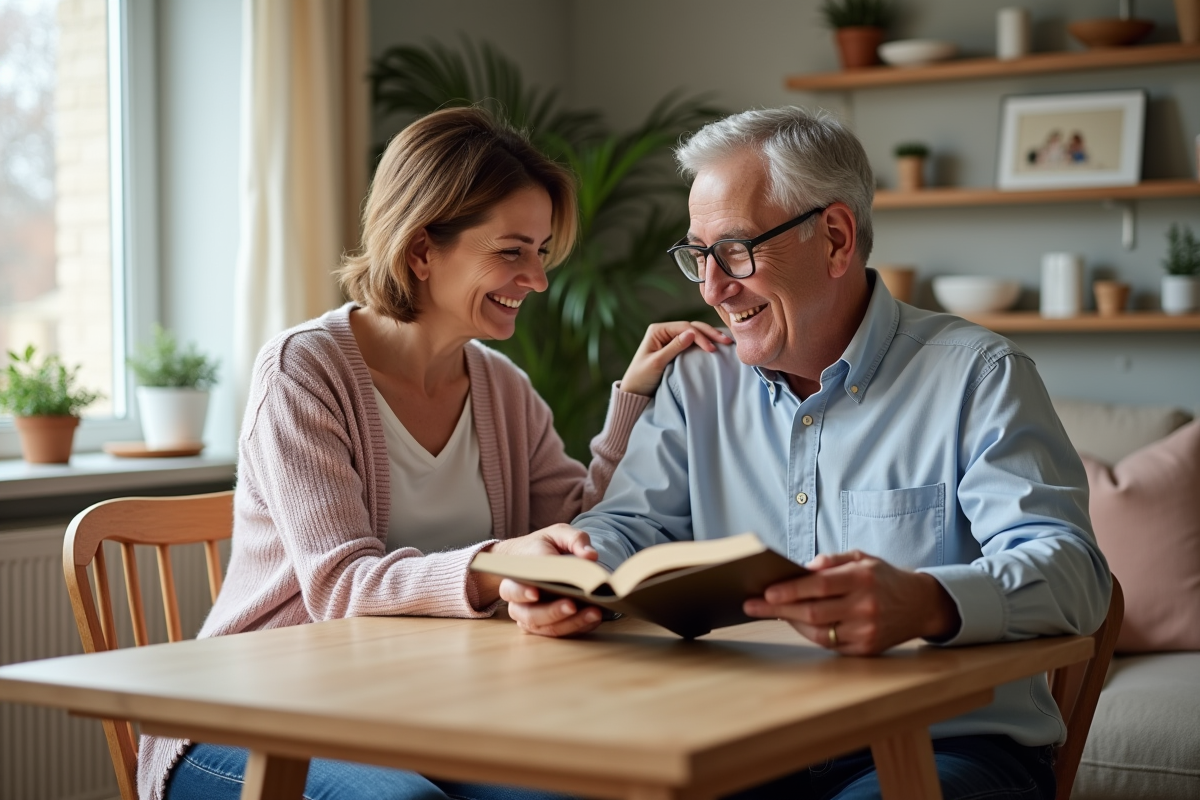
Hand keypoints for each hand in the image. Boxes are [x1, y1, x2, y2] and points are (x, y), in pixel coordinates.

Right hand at [497, 524, 605, 636]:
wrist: (530, 559)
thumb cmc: (544, 545)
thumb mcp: (558, 534)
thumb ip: (574, 540)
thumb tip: (590, 556)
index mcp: (517, 573)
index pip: (515, 586)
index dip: (523, 592)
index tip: (537, 592)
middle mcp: (517, 598)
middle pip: (528, 613)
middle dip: (551, 611)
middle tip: (572, 605)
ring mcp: (527, 614)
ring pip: (544, 627)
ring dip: (569, 623)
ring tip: (594, 612)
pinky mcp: (541, 625)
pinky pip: (557, 632)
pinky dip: (576, 627)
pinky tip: (594, 617)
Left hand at [619, 321, 731, 396]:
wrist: (634, 391)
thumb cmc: (641, 377)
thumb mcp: (657, 363)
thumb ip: (674, 347)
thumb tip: (692, 333)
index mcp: (658, 330)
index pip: (685, 328)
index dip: (700, 336)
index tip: (712, 349)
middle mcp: (665, 331)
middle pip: (692, 327)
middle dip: (710, 333)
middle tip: (727, 341)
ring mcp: (671, 338)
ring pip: (695, 333)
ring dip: (710, 337)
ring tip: (727, 342)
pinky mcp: (675, 348)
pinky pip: (693, 343)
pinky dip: (705, 343)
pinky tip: (717, 345)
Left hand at [742, 551, 960, 655]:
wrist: (920, 605)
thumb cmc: (883, 578)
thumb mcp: (862, 558)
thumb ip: (832, 561)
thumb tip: (802, 569)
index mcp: (862, 579)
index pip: (819, 586)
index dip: (790, 590)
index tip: (765, 591)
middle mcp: (865, 606)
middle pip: (812, 612)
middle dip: (778, 609)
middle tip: (752, 605)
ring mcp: (866, 631)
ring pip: (817, 631)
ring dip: (791, 622)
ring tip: (773, 611)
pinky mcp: (866, 650)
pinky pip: (828, 644)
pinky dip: (810, 633)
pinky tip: (798, 622)